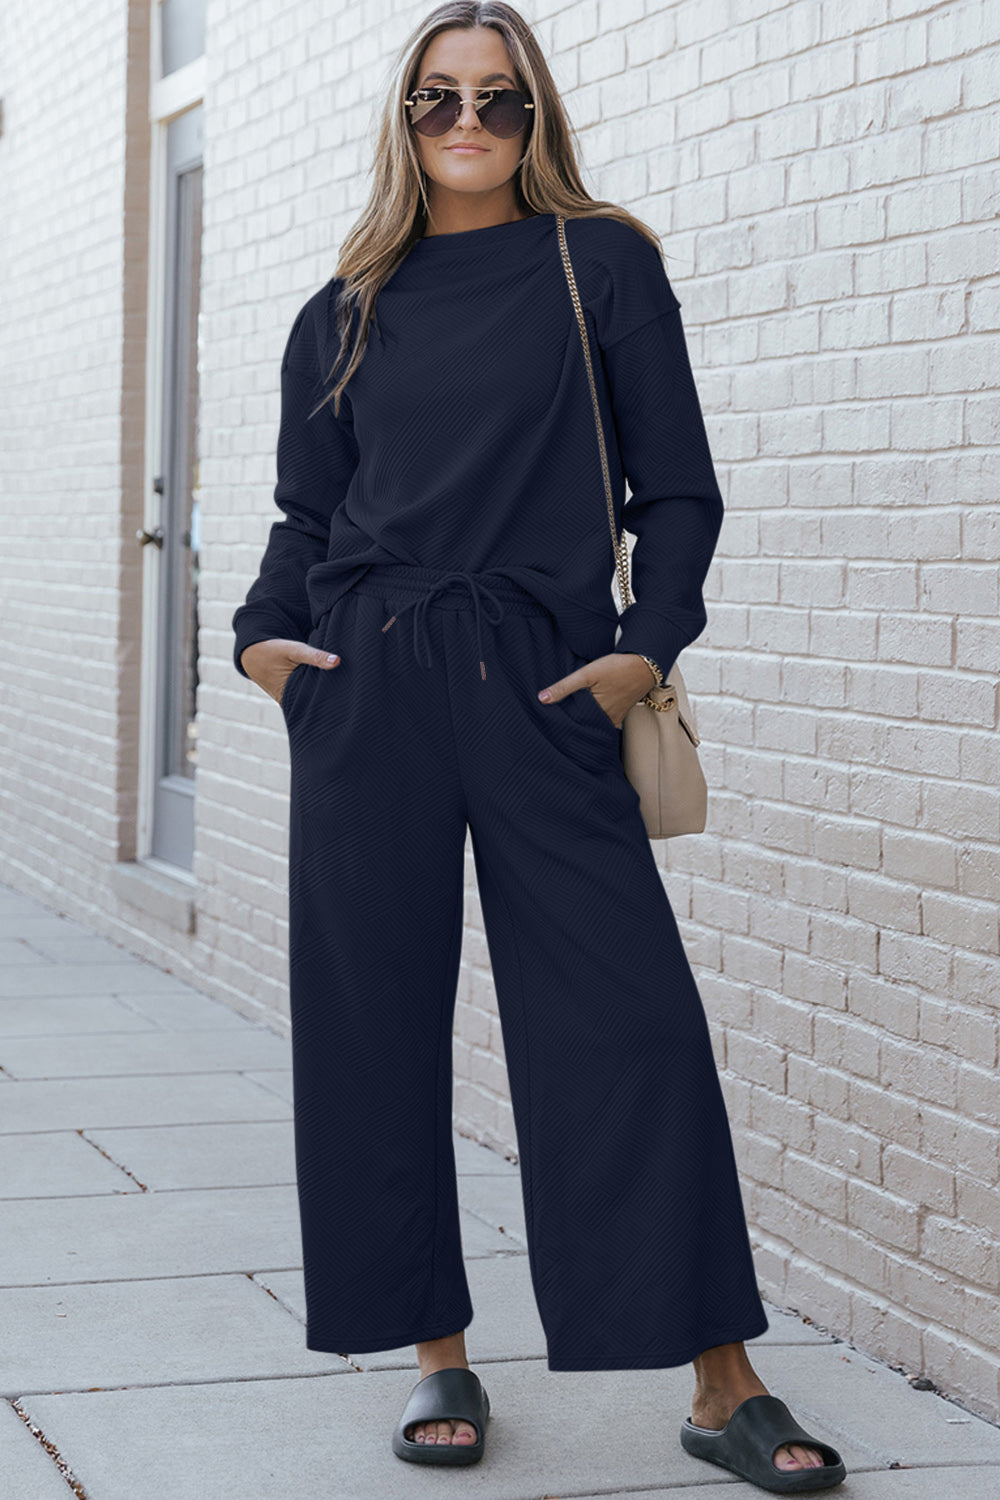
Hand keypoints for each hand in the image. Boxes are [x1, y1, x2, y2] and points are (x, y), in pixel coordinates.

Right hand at [240, 638, 340, 705]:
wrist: (253, 653)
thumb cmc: (274, 651)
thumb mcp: (294, 650)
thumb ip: (315, 656)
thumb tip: (337, 661)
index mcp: (289, 697)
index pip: (317, 705)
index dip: (333, 701)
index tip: (350, 697)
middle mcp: (290, 703)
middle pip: (316, 705)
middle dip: (331, 701)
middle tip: (352, 695)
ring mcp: (291, 701)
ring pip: (312, 701)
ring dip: (325, 696)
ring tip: (345, 694)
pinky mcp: (292, 695)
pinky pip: (309, 696)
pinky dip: (318, 692)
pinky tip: (333, 688)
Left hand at [537, 652, 656, 728]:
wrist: (645, 665)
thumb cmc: (617, 667)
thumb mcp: (587, 674)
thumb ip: (564, 687)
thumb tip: (542, 699)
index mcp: (595, 712)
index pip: (572, 722)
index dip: (560, 720)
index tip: (548, 719)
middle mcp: (606, 719)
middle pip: (583, 725)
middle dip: (570, 723)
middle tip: (554, 721)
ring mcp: (614, 718)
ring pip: (594, 724)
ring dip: (583, 721)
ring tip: (569, 717)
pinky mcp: (620, 714)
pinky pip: (605, 722)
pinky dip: (595, 720)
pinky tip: (589, 713)